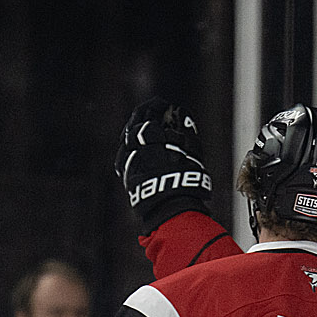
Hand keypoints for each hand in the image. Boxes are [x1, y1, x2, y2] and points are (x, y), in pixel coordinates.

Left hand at [114, 100, 212, 236]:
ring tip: (144, 132)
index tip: (164, 105)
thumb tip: (181, 114)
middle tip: (152, 113)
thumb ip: (187, 131)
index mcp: (153, 139)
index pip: (150, 115)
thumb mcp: (193, 154)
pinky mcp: (127, 177)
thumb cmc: (188, 182)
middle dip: (143, 117)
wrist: (173, 211)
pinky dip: (129, 150)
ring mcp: (130, 163)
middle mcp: (137, 149)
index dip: (156, 107)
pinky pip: (123, 158)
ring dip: (134, 133)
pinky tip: (134, 150)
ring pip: (126, 142)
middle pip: (134, 126)